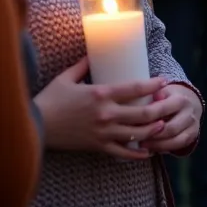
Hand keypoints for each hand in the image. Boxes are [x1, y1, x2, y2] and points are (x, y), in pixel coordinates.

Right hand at [33, 58, 167, 160]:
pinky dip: (138, 153)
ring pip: (138, 132)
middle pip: (144, 112)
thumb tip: (92, 53)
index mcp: (101, 94)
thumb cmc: (49, 100)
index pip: (135, 87)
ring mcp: (103, 132)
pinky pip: (123, 152)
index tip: (164, 81)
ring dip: (155, 129)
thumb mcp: (66, 78)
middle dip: (162, 109)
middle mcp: (106, 113)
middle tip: (171, 105)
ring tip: (164, 125)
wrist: (35, 126)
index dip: (154, 84)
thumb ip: (82, 66)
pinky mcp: (98, 146)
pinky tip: (149, 151)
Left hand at [143, 84, 202, 153]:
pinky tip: (153, 148)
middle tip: (136, 138)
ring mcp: (193, 123)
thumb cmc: (166, 97)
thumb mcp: (157, 91)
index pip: (162, 110)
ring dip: (158, 144)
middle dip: (152, 136)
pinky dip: (166, 148)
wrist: (188, 101)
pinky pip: (180, 145)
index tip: (132, 124)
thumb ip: (147, 97)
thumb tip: (137, 107)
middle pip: (171, 128)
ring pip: (177, 140)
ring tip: (142, 145)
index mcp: (179, 98)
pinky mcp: (194, 134)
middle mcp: (189, 111)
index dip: (146, 119)